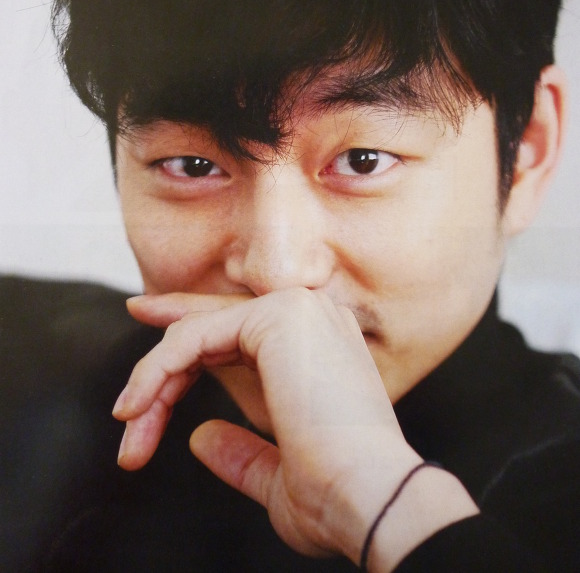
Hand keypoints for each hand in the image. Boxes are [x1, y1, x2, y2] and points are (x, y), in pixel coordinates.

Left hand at [113, 287, 420, 560]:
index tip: (151, 334)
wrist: (370, 497)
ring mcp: (298, 311)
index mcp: (318, 349)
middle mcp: (312, 319)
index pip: (241, 328)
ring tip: (129, 424)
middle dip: (161, 361)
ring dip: (155, 380)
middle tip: (126, 404)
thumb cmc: (335, 496)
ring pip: (198, 333)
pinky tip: (138, 407)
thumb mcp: (278, 475)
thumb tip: (201, 436)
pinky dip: (159, 370)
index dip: (191, 328)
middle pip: (213, 327)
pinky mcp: (278, 316)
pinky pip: (195, 336)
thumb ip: (241, 450)